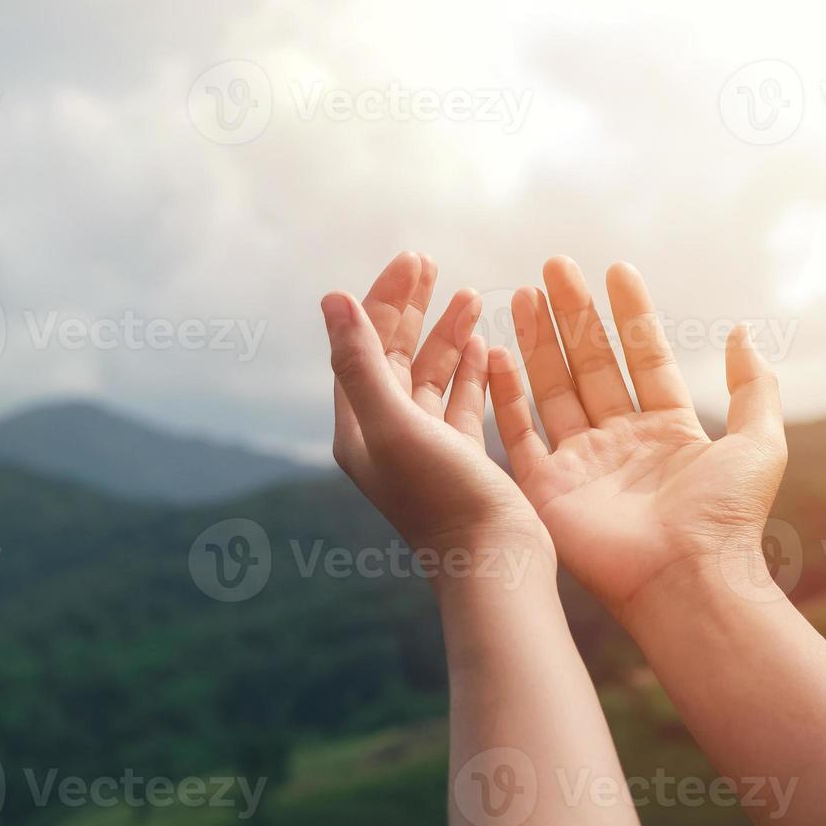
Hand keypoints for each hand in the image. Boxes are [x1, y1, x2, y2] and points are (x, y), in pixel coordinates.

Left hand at [324, 253, 548, 559]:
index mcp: (360, 427)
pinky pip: (459, 401)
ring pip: (429, 375)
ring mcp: (424, 448)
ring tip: (470, 295)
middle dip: (411, 307)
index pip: (363, 346)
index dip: (382, 300)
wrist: (494, 564)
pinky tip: (484, 345)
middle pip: (393, 355)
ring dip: (446, 334)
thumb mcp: (395, 424)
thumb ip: (361, 361)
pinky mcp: (461, 459)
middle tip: (429, 262)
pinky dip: (469, 369)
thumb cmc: (443, 498)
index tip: (411, 260)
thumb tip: (332, 297)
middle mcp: (386, 436)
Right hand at [487, 257, 787, 618]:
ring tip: (520, 293)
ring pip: (551, 388)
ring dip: (536, 340)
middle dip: (572, 314)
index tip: (616, 269)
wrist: (685, 581)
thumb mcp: (758, 444)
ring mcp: (580, 464)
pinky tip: (494, 354)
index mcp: (668, 431)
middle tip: (554, 265)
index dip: (630, 313)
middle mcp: (620, 442)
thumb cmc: (725, 518)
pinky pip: (517, 434)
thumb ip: (753, 387)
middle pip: (591, 364)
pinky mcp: (546, 489)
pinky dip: (504, 395)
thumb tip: (741, 332)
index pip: (644, 357)